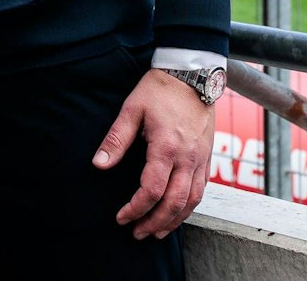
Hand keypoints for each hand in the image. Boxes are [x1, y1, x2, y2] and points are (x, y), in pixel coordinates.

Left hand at [92, 69, 212, 239]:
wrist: (193, 74)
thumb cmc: (159, 90)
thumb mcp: (132, 110)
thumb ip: (116, 140)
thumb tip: (98, 165)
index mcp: (167, 148)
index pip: (152, 190)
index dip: (136, 208)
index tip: (121, 217)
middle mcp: (188, 158)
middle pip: (175, 203)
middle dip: (155, 223)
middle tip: (137, 233)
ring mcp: (201, 159)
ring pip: (192, 201)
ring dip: (174, 220)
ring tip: (156, 231)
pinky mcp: (208, 157)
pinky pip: (202, 190)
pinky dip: (189, 206)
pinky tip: (177, 212)